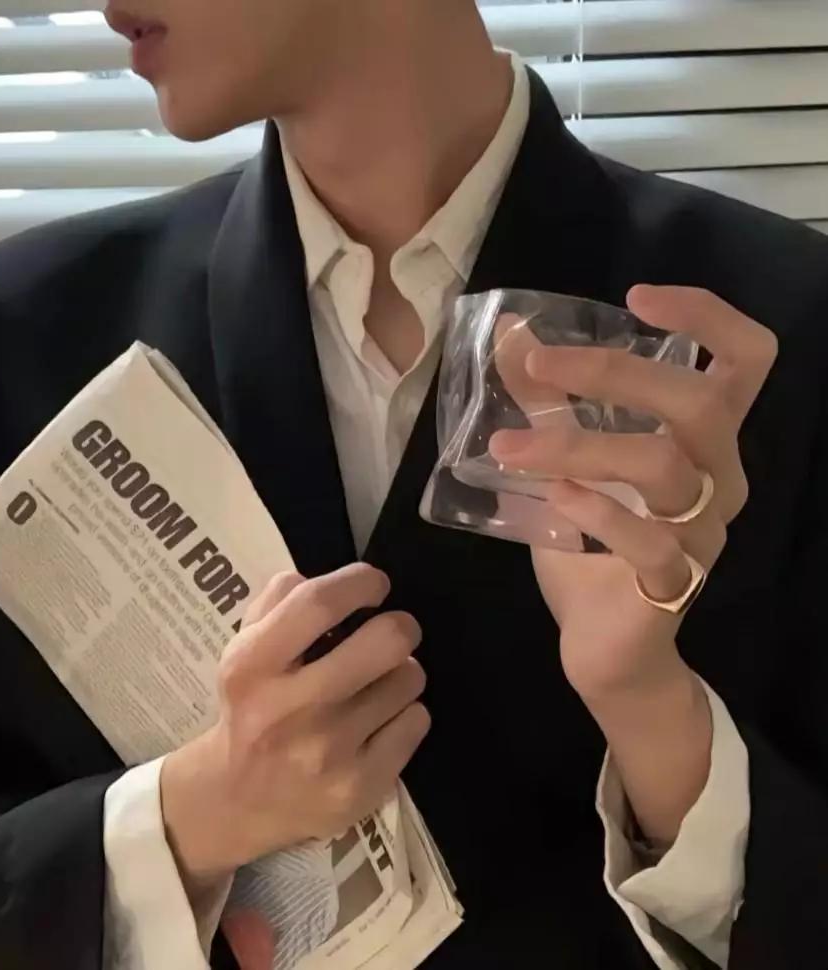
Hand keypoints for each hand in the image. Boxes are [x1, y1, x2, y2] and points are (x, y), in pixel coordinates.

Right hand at [160, 563, 428, 881]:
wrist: (238, 799)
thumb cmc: (252, 705)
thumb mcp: (244, 646)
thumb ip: (280, 599)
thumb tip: (335, 580)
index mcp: (254, 666)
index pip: (318, 603)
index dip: (359, 582)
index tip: (374, 584)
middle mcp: (291, 709)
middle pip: (385, 641)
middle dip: (400, 626)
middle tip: (393, 632)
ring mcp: (329, 753)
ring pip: (408, 679)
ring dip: (401, 672)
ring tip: (379, 682)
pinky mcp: (361, 786)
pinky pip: (416, 722)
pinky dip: (406, 713)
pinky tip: (382, 719)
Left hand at [489, 285, 777, 698]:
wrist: (606, 646)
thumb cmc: (594, 543)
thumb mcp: (564, 463)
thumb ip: (546, 404)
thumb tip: (509, 334)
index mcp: (704, 441)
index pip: (746, 360)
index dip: (708, 316)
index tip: (637, 295)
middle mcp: (719, 480)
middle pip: (702, 406)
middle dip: (617, 372)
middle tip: (543, 362)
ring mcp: (704, 536)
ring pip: (665, 468)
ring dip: (578, 446)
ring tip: (508, 447)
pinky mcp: (675, 586)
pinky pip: (650, 543)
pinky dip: (596, 512)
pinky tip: (552, 499)